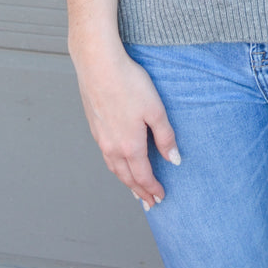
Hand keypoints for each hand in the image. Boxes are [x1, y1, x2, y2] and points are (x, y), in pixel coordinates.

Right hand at [70, 34, 179, 208]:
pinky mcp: (94, 126)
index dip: (153, 189)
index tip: (161, 198)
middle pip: (127, 177)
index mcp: (130, 146)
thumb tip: (173, 160)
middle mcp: (112, 147)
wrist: (98, 64)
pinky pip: (106, 155)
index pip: (143, 176)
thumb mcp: (155, 109)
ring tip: (133, 189)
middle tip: (149, 203)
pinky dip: (115, 166)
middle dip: (139, 192)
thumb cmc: (128, 83)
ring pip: (114, 168)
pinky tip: (118, 162)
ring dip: (125, 181)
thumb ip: (165, 137)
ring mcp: (101, 138)